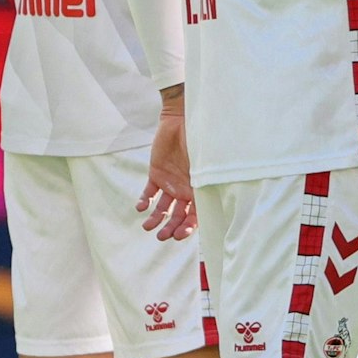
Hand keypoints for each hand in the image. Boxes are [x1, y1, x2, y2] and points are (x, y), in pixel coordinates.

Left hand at [139, 93, 196, 240]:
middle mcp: (185, 190)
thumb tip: (217, 196)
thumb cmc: (198, 141)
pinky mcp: (156, 174)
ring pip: (162, 208)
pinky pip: (149, 191)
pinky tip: (140, 207)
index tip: (179, 235)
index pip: (195, 216)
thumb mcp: (206, 163)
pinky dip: (144, 200)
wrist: (182, 120)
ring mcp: (170, 183)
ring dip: (155, 219)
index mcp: (199, 190)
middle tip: (162, 237)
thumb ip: (209, 180)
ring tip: (147, 227)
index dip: (188, 228)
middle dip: (170, 228)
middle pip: (178, 216)